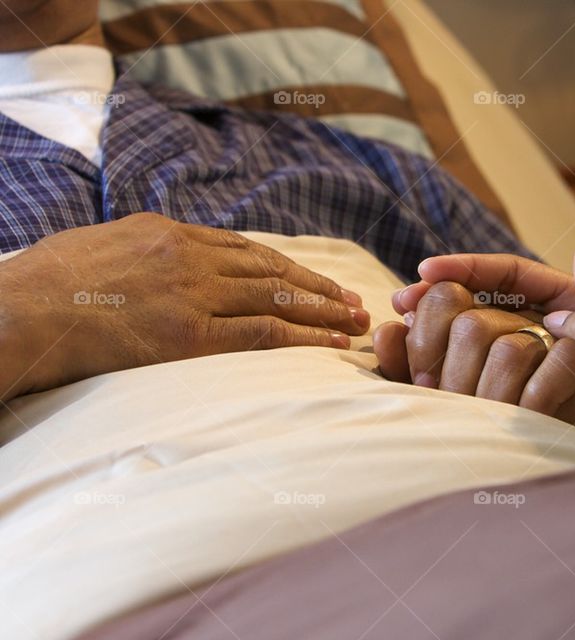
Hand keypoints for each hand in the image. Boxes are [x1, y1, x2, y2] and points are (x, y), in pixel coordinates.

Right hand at [0, 213, 368, 400]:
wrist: (17, 310)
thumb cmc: (45, 283)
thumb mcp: (100, 246)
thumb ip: (142, 250)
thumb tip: (161, 261)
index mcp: (167, 231)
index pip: (245, 248)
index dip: (286, 267)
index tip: (312, 279)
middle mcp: (190, 256)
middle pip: (272, 270)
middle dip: (318, 287)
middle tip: (353, 299)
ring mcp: (193, 293)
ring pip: (277, 298)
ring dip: (322, 311)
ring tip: (355, 321)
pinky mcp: (190, 333)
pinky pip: (262, 333)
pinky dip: (303, 338)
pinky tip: (331, 343)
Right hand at [393, 249, 574, 457]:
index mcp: (569, 304)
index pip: (512, 274)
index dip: (469, 267)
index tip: (429, 269)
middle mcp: (546, 327)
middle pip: (485, 300)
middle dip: (442, 296)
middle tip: (402, 300)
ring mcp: (534, 362)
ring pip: (477, 336)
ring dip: (438, 331)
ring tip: (400, 331)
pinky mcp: (526, 395)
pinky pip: (485, 376)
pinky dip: (453, 370)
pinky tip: (422, 373)